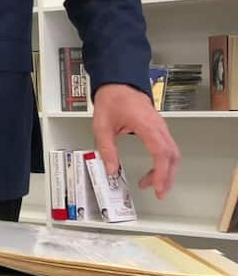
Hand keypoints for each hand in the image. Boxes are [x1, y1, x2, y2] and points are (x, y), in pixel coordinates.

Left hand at [92, 83, 179, 198]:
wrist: (118, 83)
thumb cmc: (112, 100)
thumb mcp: (102, 127)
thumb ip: (107, 150)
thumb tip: (111, 170)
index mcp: (146, 126)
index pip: (160, 153)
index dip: (160, 173)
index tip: (157, 187)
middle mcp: (158, 127)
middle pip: (172, 156)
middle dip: (167, 176)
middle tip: (159, 192)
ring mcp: (161, 127)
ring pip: (172, 153)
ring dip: (166, 170)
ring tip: (153, 185)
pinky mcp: (159, 128)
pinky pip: (167, 147)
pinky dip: (164, 162)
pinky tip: (154, 171)